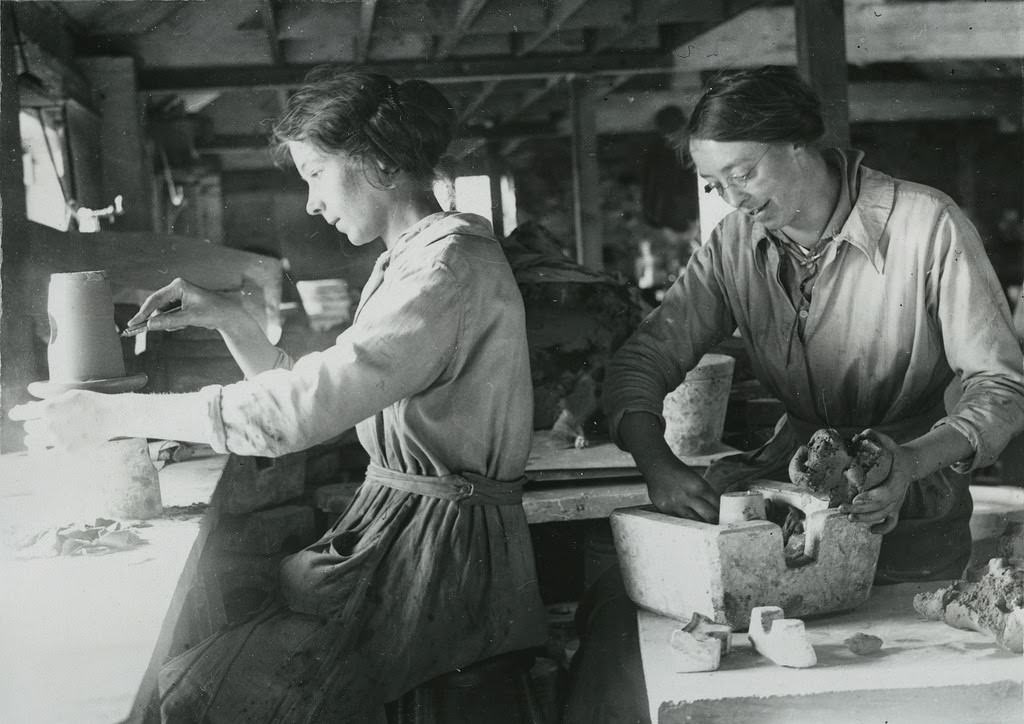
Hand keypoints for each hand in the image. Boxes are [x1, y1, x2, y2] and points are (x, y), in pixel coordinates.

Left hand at [9, 390, 116, 451]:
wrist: (113, 416)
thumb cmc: (92, 402)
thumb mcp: (68, 394)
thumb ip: (46, 399)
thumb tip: (28, 402)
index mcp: (47, 408)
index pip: (21, 413)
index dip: (17, 413)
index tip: (15, 413)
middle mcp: (49, 425)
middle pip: (28, 427)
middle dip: (32, 423)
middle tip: (37, 422)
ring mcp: (57, 440)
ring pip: (33, 440)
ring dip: (34, 436)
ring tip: (38, 434)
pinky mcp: (66, 450)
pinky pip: (45, 452)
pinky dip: (42, 449)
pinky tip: (44, 445)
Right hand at [126, 278, 240, 333]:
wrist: (228, 315)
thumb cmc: (213, 312)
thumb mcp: (190, 318)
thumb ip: (170, 321)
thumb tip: (150, 324)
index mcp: (178, 286)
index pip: (155, 299)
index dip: (143, 312)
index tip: (133, 323)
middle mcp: (176, 289)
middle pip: (156, 306)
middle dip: (156, 319)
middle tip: (139, 330)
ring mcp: (178, 297)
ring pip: (162, 313)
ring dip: (169, 322)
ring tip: (184, 324)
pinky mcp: (181, 305)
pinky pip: (169, 316)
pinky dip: (174, 323)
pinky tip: (186, 324)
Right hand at [645, 460, 719, 522]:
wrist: (658, 466)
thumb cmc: (680, 474)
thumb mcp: (697, 480)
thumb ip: (706, 494)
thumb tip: (717, 511)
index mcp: (700, 486)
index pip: (717, 505)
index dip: (723, 514)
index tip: (724, 520)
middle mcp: (689, 495)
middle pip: (709, 516)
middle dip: (715, 523)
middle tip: (718, 527)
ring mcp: (676, 503)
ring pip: (694, 522)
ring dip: (700, 525)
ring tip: (705, 528)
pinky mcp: (665, 508)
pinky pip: (679, 520)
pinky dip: (684, 522)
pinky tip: (688, 523)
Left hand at [839, 429, 912, 534]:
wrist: (909, 464)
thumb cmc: (894, 453)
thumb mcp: (888, 442)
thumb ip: (875, 436)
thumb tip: (862, 433)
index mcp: (898, 479)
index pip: (885, 493)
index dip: (871, 498)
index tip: (855, 499)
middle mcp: (899, 493)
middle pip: (880, 507)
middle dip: (861, 510)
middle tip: (842, 508)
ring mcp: (898, 502)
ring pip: (883, 515)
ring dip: (866, 519)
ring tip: (848, 517)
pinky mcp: (896, 508)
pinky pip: (892, 523)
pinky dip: (883, 529)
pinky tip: (871, 531)